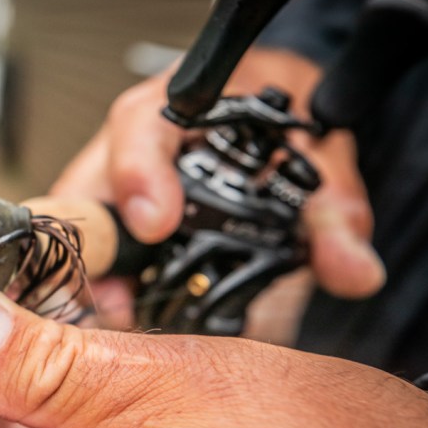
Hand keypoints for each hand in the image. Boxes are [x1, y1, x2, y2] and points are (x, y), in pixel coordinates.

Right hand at [50, 50, 384, 326]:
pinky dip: (98, 289)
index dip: (139, 174)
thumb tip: (351, 269)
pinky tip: (120, 316)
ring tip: (119, 318)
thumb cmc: (279, 122)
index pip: (139, 127)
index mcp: (177, 108)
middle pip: (85, 191)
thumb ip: (336, 211)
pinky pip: (87, 255)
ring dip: (92, 278)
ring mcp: (110, 183)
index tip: (156, 221)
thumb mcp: (320, 157)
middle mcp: (131, 146)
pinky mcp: (109, 218)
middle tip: (122, 302)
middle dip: (96, 254)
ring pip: (77, 229)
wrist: (271, 113)